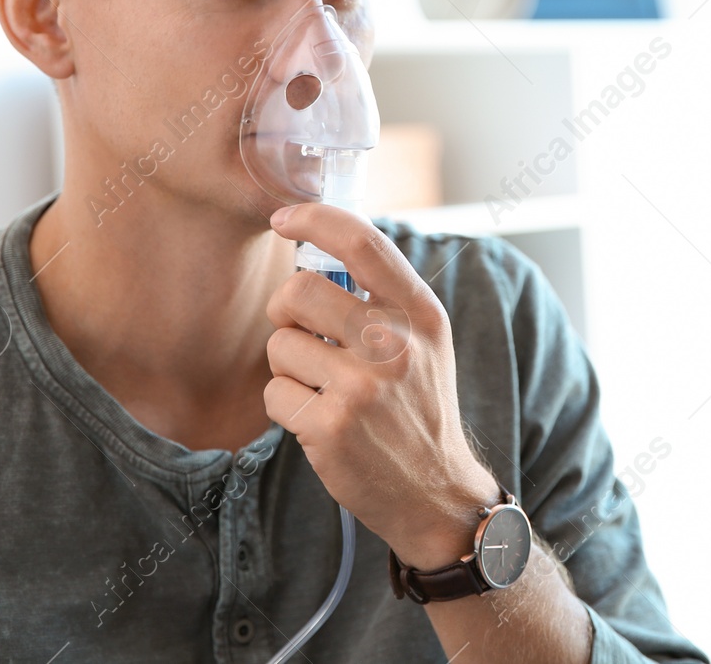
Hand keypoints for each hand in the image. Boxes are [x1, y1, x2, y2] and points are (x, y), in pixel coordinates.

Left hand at [261, 203, 501, 568]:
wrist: (436, 491)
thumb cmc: (418, 407)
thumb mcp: (425, 342)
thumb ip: (385, 296)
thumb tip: (319, 246)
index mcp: (421, 313)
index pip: (362, 241)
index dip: (314, 218)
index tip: (284, 218)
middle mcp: (395, 343)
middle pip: (298, 291)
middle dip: (286, 313)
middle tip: (303, 336)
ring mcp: (363, 386)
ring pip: (279, 344)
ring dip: (289, 367)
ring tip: (324, 389)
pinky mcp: (331, 426)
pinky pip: (274, 393)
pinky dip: (286, 406)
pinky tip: (319, 421)